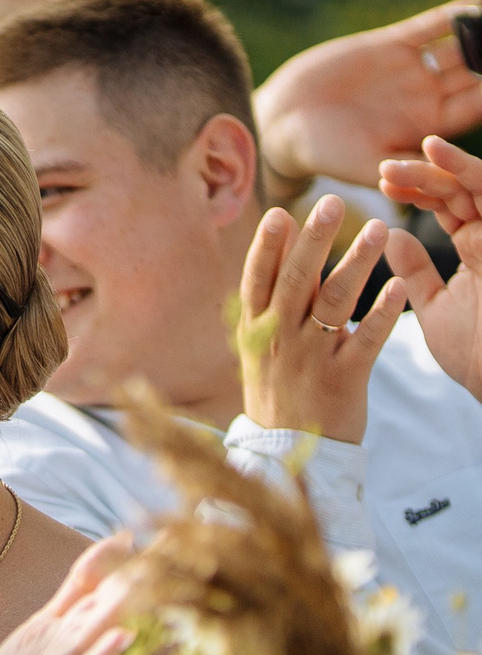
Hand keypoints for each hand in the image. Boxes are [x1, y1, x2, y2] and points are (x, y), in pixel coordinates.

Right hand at [235, 194, 402, 442]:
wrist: (289, 452)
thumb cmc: (278, 388)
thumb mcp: (260, 346)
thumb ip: (273, 295)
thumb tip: (281, 239)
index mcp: (256, 330)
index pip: (258, 281)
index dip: (267, 248)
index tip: (280, 213)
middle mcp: (279, 340)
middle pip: (297, 282)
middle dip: (314, 241)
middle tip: (333, 203)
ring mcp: (310, 359)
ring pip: (335, 303)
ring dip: (357, 263)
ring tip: (380, 229)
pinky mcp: (344, 378)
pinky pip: (367, 340)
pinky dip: (384, 313)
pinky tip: (399, 287)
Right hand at [254, 0, 481, 200]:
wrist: (282, 125)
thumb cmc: (325, 155)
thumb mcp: (370, 166)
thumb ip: (412, 168)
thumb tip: (453, 177)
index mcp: (429, 127)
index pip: (478, 105)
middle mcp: (426, 96)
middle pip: (476, 72)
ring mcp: (411, 69)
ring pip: (461, 47)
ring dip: (481, 36)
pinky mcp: (390, 45)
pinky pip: (429, 27)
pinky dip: (452, 17)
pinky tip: (471, 8)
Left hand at [380, 137, 481, 397]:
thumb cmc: (474, 353)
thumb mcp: (437, 306)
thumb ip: (416, 271)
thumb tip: (391, 236)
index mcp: (476, 248)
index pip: (447, 206)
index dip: (418, 189)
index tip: (382, 182)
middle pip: (460, 190)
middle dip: (427, 173)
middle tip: (387, 166)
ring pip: (479, 185)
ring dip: (449, 166)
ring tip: (420, 149)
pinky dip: (469, 173)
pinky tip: (442, 158)